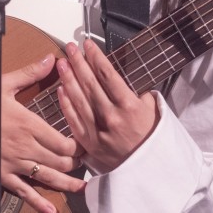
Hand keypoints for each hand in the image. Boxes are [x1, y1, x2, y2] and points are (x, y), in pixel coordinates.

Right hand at [0, 54, 85, 212]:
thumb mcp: (4, 84)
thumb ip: (31, 73)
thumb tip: (50, 59)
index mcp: (28, 124)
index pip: (63, 141)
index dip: (78, 145)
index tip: (85, 143)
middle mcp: (24, 146)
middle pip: (60, 161)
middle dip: (76, 163)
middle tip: (85, 161)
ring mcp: (13, 163)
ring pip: (48, 177)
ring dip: (67, 183)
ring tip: (81, 186)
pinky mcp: (2, 175)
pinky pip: (23, 192)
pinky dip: (38, 203)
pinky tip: (50, 210)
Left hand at [56, 39, 157, 172]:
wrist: (149, 169)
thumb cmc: (151, 137)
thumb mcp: (152, 109)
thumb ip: (136, 91)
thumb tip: (120, 78)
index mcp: (129, 105)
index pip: (107, 74)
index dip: (95, 57)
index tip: (87, 44)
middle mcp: (112, 116)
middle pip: (90, 83)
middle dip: (79, 63)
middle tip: (70, 48)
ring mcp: (98, 130)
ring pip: (79, 99)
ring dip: (68, 79)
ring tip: (61, 63)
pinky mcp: (89, 143)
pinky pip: (74, 120)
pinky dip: (66, 104)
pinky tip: (60, 89)